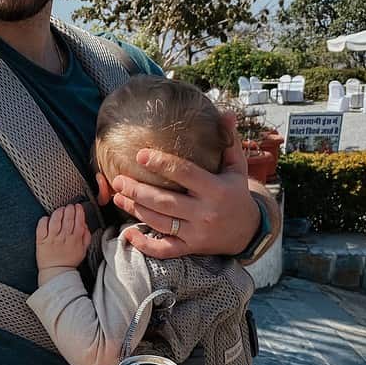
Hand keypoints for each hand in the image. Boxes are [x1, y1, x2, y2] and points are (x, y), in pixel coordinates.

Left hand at [36, 204, 90, 272]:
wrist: (56, 272)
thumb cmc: (69, 261)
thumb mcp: (83, 250)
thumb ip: (86, 236)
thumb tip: (85, 225)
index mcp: (75, 239)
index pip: (79, 221)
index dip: (79, 211)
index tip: (78, 207)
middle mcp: (64, 237)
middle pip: (68, 218)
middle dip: (70, 209)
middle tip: (70, 207)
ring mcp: (52, 238)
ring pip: (55, 220)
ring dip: (59, 212)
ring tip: (60, 210)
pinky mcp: (41, 240)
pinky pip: (42, 225)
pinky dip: (45, 219)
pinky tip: (48, 218)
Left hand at [110, 113, 259, 258]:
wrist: (247, 231)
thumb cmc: (236, 194)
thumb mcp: (237, 167)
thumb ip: (228, 141)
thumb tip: (225, 115)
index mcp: (216, 189)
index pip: (185, 173)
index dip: (161, 163)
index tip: (140, 155)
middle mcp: (205, 212)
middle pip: (165, 201)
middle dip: (138, 190)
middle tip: (119, 179)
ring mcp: (196, 233)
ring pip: (160, 222)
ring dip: (135, 209)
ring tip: (118, 196)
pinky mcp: (190, 247)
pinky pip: (164, 249)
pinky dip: (144, 245)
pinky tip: (129, 234)